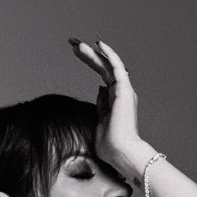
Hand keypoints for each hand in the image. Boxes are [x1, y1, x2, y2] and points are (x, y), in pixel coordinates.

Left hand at [68, 37, 150, 183]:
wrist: (121, 154)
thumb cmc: (111, 145)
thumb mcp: (100, 121)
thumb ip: (101, 104)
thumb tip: (99, 88)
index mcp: (115, 98)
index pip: (101, 74)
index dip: (89, 61)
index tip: (75, 52)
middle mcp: (121, 91)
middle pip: (103, 66)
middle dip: (88, 53)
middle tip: (72, 42)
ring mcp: (124, 90)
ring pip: (107, 64)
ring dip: (92, 53)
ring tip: (76, 44)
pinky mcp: (125, 91)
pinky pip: (116, 67)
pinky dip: (108, 55)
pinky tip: (98, 45)